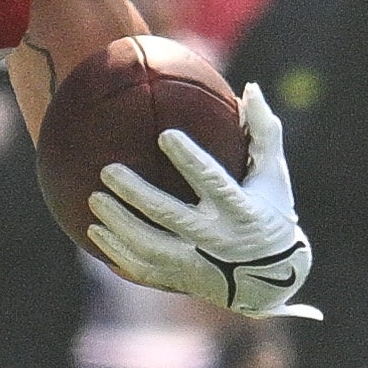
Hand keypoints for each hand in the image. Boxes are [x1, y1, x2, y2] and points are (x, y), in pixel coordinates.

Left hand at [87, 82, 313, 319]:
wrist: (271, 278)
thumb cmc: (270, 211)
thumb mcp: (273, 174)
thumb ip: (263, 132)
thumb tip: (251, 87)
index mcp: (242, 210)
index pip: (213, 182)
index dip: (190, 160)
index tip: (165, 135)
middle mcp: (218, 239)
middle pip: (171, 216)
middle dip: (137, 195)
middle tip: (108, 171)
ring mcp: (198, 263)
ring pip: (150, 247)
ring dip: (119, 225)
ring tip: (93, 200)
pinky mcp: (182, 279)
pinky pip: (143, 269)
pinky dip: (117, 253)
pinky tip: (93, 232)